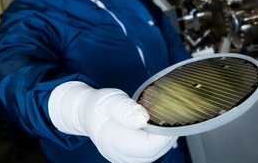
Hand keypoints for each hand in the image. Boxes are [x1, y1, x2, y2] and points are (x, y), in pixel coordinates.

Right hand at [48, 81, 177, 162]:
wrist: (87, 113)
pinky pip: (149, 154)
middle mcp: (117, 154)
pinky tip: (157, 128)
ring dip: (163, 139)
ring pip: (154, 155)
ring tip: (163, 120)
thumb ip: (125, 109)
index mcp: (111, 139)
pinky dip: (158, 142)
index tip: (169, 116)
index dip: (163, 134)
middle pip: (153, 153)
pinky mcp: (129, 157)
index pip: (147, 146)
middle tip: (170, 116)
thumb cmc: (99, 105)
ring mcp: (123, 158)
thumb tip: (143, 119)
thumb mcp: (110, 100)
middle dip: (166, 135)